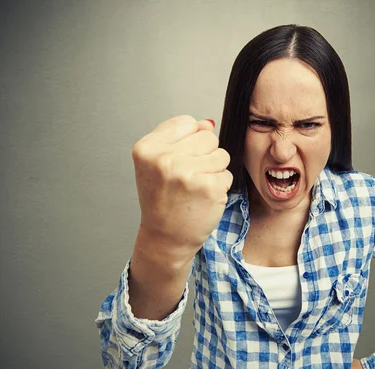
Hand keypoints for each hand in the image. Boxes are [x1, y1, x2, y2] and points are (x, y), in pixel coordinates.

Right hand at [132, 115, 231, 262]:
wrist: (165, 238)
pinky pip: (227, 174)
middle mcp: (164, 159)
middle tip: (188, 177)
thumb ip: (180, 138)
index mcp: (147, 149)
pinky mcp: (209, 187)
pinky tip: (204, 198)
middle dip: (204, 155)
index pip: (187, 123)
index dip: (190, 141)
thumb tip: (208, 123)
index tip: (179, 160)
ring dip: (214, 171)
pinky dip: (220, 186)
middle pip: (208, 137)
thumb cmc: (162, 201)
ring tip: (197, 187)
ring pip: (221, 154)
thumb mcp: (157, 164)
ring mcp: (187, 173)